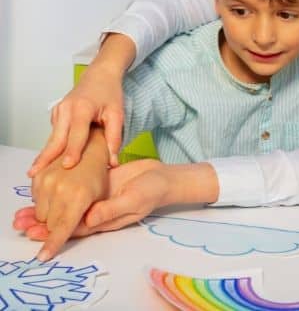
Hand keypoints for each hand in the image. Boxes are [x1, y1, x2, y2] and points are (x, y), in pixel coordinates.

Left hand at [14, 160, 169, 251]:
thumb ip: (111, 209)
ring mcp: (96, 197)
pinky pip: (76, 189)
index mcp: (103, 219)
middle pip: (65, 219)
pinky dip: (60, 190)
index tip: (35, 237)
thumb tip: (88, 218)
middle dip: (42, 223)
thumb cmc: (152, 191)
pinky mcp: (97, 183)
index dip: (53, 235)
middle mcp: (96, 211)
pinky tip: (45, 186)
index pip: (73, 229)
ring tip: (24, 210)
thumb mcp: (133, 200)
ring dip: (46, 208)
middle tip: (20, 222)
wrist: (162, 177)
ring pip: (67, 205)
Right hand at [20, 131, 109, 260]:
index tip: (43, 257)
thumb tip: (80, 230)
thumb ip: (90, 216)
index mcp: (79, 197)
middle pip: (49, 224)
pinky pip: (35, 199)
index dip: (52, 244)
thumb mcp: (100, 197)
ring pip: (40, 213)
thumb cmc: (98, 174)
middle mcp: (60, 189)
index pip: (62, 228)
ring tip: (64, 200)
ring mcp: (47, 181)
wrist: (89, 147)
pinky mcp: (39, 175)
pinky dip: (44, 201)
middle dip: (56, 225)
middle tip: (68, 214)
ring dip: (49, 214)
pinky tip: (56, 192)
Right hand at [28, 34, 134, 175]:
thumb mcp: (117, 114)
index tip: (67, 165)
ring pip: (53, 137)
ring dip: (47, 154)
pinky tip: (51, 161)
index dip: (73, 150)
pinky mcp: (56, 114)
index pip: (77, 133)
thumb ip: (115, 137)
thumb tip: (113, 162)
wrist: (100, 75)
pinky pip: (55, 133)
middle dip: (46, 157)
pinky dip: (53, 146)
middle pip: (57, 138)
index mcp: (82, 108)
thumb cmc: (110, 93)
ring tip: (37, 173)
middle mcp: (66, 109)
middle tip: (36, 174)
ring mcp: (58, 111)